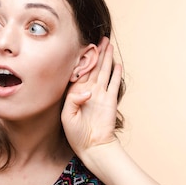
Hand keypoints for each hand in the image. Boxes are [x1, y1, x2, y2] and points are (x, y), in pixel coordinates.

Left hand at [62, 37, 122, 158]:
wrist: (92, 146)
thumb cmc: (76, 134)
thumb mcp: (68, 116)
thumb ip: (74, 100)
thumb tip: (88, 91)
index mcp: (75, 93)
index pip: (80, 71)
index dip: (83, 58)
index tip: (84, 45)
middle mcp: (89, 90)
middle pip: (94, 66)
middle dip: (97, 52)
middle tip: (101, 38)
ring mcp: (100, 95)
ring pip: (104, 71)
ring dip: (107, 58)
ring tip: (109, 45)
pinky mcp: (110, 101)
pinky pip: (113, 84)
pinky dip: (115, 74)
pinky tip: (117, 64)